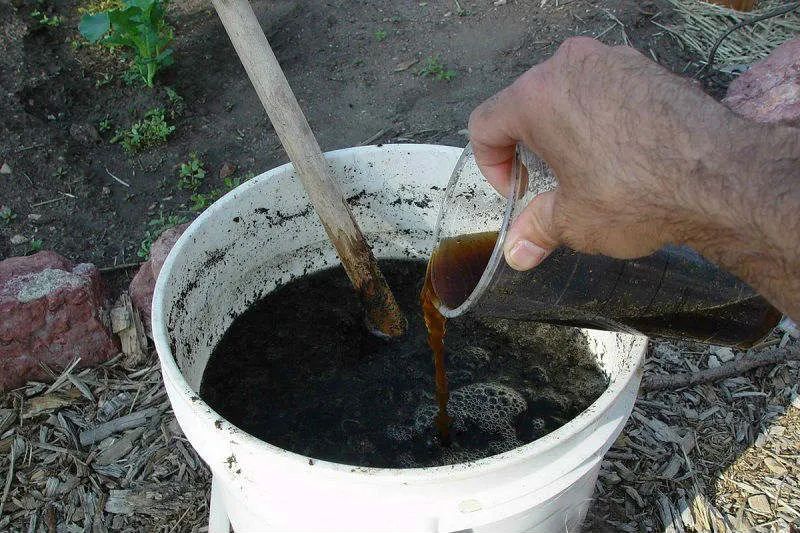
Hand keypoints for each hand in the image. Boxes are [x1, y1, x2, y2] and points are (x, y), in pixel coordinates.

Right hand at [469, 37, 736, 269]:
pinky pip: (606, 90)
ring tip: (590, 170)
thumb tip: (518, 251)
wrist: (721, 175)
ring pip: (568, 93)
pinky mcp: (647, 67)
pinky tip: (625, 154)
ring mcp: (612, 61)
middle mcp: (570, 66)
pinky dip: (602, 119)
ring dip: (567, 130)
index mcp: (537, 96)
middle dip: (530, 146)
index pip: (486, 123)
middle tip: (550, 183)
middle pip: (526, 104)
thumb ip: (537, 229)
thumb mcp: (575, 220)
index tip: (517, 191)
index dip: (492, 165)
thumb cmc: (637, 192)